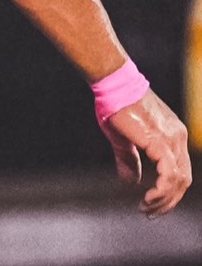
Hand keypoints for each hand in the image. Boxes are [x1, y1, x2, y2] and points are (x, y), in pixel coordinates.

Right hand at [101, 90, 190, 214]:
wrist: (114, 84)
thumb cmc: (114, 105)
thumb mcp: (123, 138)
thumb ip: (129, 160)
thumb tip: (131, 182)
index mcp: (173, 136)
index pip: (180, 171)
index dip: (169, 192)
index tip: (153, 203)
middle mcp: (179, 138)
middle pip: (183, 179)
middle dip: (168, 201)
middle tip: (151, 212)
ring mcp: (173, 139)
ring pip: (179, 180)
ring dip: (164, 199)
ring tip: (147, 208)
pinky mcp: (162, 141)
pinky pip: (169, 173)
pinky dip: (162, 190)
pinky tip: (149, 197)